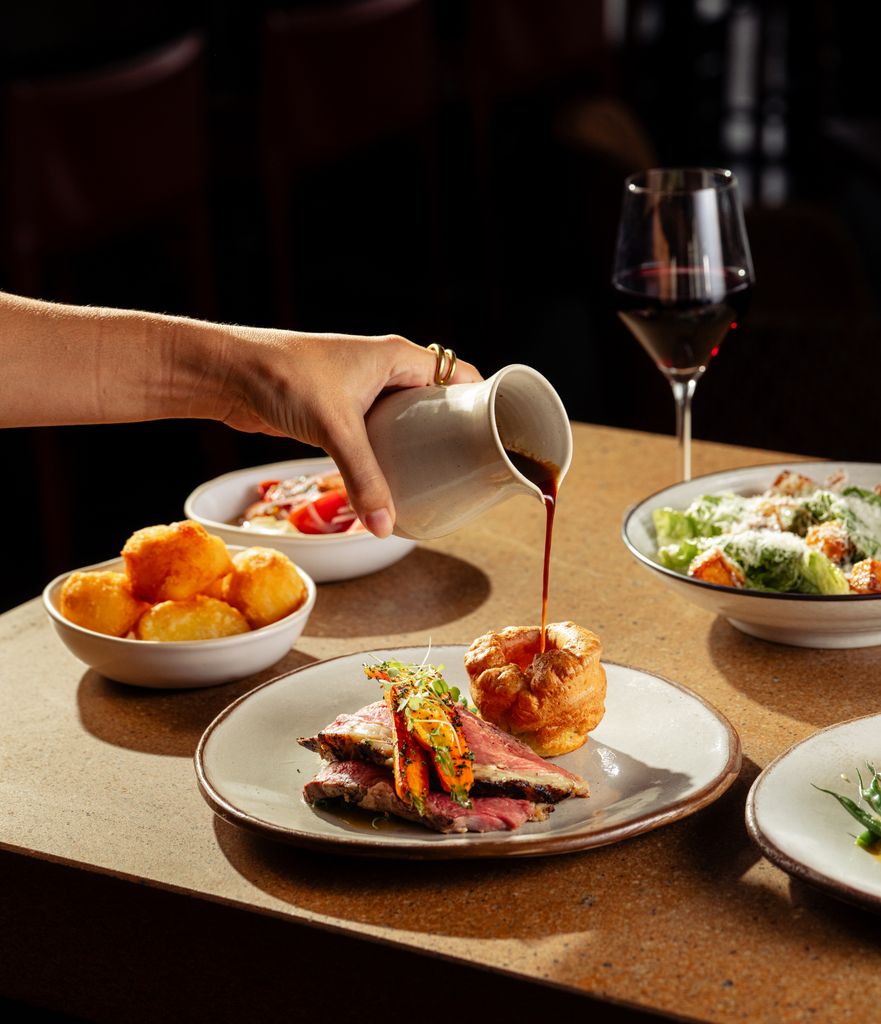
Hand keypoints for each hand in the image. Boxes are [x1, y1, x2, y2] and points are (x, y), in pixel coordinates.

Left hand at [215, 328, 481, 536]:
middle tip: (471, 470)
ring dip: (420, 446)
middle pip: (437, 401)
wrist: (227, 372)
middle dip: (454, 432)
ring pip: (407, 420)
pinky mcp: (341, 410)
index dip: (482, 403)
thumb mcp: (334, 428)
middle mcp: (386, 370)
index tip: (499, 438)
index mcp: (398, 357)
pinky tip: (396, 479)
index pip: (459, 376)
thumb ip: (363, 478)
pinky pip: (380, 434)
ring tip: (439, 481)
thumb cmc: (281, 377)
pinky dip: (391, 453)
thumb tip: (385, 527)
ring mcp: (363, 390)